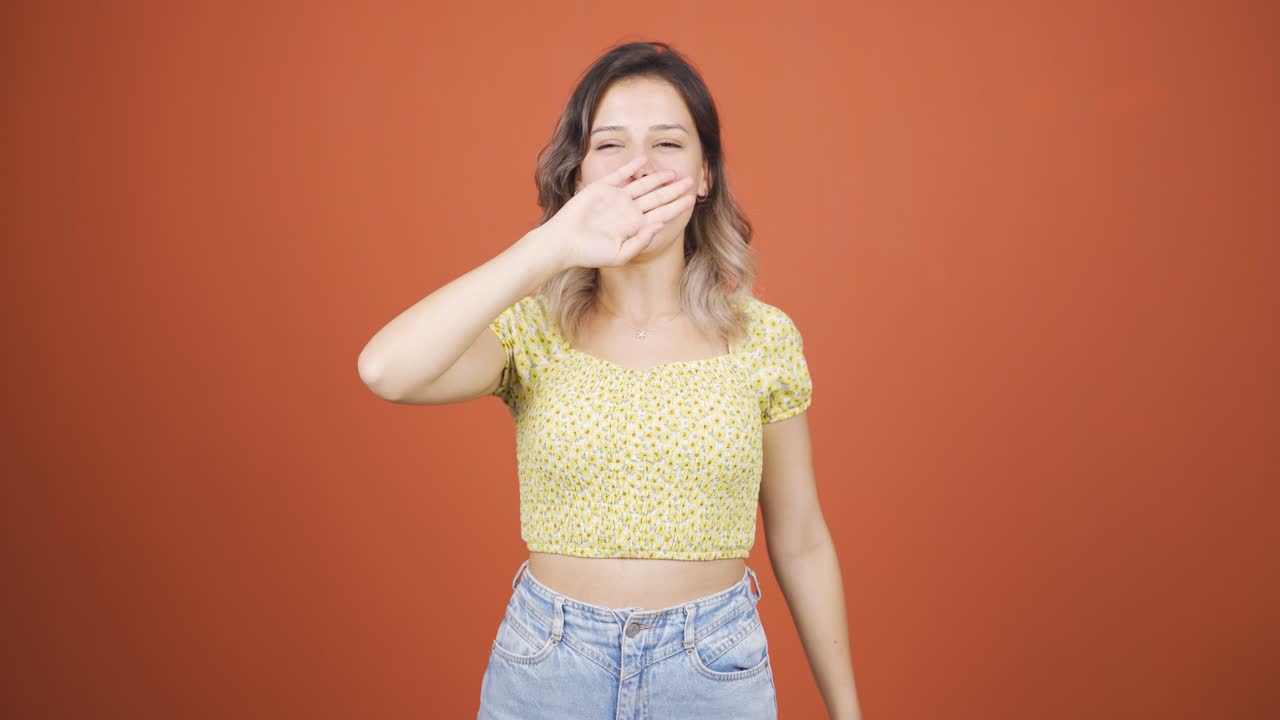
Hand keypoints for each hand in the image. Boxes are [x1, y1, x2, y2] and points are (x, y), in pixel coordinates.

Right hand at [540, 156, 695, 269]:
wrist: (564, 242)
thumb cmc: (591, 253)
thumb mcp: (620, 254)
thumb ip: (642, 240)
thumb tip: (660, 224)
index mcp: (635, 227)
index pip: (662, 214)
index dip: (677, 206)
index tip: (692, 199)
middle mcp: (628, 211)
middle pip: (657, 197)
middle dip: (674, 190)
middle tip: (691, 181)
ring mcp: (616, 198)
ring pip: (643, 185)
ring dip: (658, 178)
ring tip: (673, 172)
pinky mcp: (602, 188)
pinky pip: (621, 175)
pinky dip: (632, 167)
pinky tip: (645, 161)